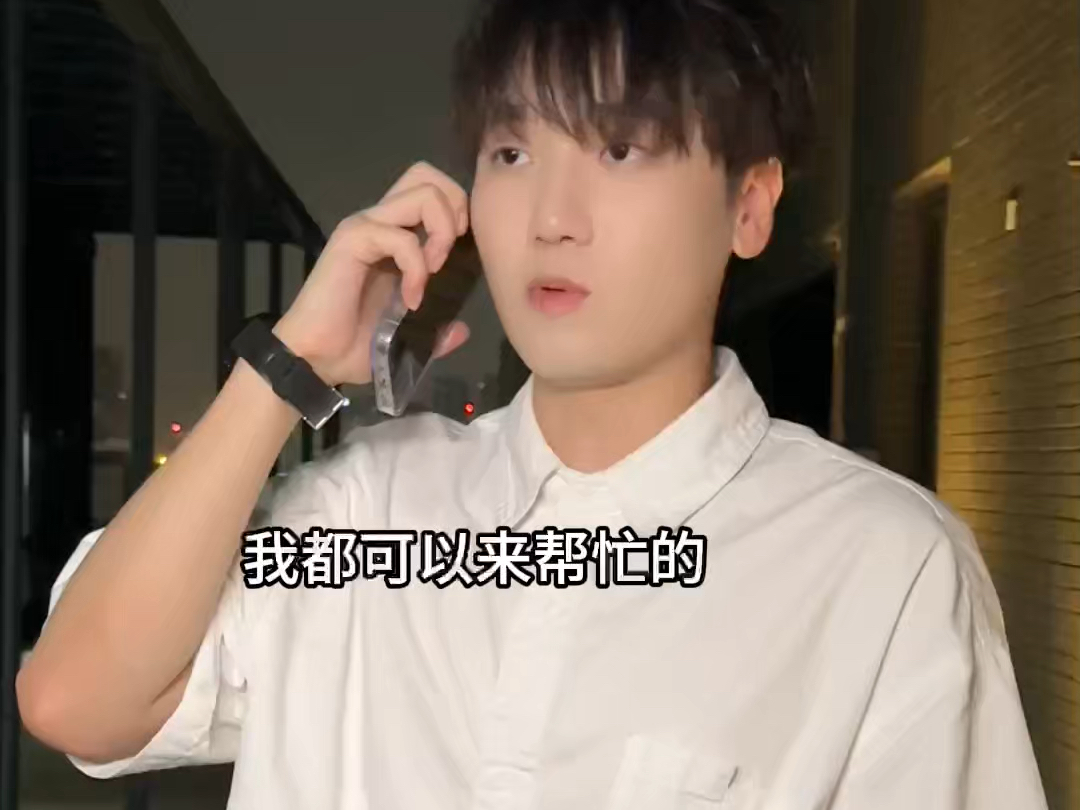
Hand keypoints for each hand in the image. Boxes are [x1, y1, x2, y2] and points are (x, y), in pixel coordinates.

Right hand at [273, 161, 471, 386]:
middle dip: (455, 208)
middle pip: (427, 175)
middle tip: (449, 252)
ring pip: (423, 192)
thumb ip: (437, 330)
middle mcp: (381, 222)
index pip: (432, 189)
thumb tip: (460, 330)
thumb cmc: (356, 344)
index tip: (458, 255)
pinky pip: (402, 237)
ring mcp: (366, 227)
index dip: (457, 212)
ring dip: (442, 232)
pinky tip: (411, 299)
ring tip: (434, 271)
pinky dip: (418, 268)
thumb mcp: (409, 337)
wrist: (317, 358)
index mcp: (394, 235)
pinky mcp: (353, 241)